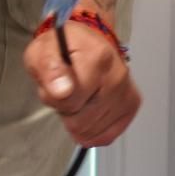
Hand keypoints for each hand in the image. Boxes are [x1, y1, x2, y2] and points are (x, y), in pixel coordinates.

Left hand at [23, 15, 142, 146]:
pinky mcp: (131, 105)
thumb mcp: (43, 52)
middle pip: (80, 121)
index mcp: (96, 58)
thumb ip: (49, 71)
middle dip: (65, 110)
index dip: (54, 98)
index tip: (56, 84)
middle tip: (65, 90)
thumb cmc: (64, 46)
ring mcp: (126, 92)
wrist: (86, 40)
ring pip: (91, 131)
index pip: (69, 102)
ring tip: (77, 95)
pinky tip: (88, 110)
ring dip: (77, 118)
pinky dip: (91, 129)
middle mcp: (117, 75)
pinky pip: (106, 136)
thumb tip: (62, 91)